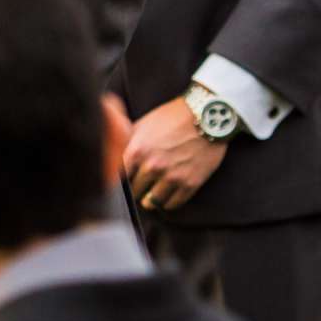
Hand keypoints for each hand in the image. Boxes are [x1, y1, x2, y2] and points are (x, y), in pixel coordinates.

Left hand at [122, 94, 228, 214]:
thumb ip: (127, 140)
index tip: (125, 179)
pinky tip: (166, 195)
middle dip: (136, 188)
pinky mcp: (190, 184)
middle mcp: (153, 167)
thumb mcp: (144, 123)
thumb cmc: (173, 117)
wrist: (206, 116)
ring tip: (150, 195)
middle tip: (139, 187)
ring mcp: (172, 177)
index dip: (122, 178)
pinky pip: (173, 204)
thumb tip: (113, 150)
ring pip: (152, 201)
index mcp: (137, 151)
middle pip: (135, 190)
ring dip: (150, 199)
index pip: (120, 176)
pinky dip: (168, 202)